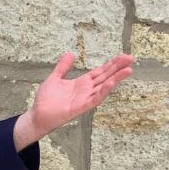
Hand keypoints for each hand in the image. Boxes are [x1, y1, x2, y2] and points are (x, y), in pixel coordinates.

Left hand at [15, 51, 133, 147]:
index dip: (111, 64)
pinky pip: (94, 99)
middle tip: (130, 58)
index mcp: (82, 83)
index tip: (122, 56)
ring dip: (116, 79)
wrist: (38, 115)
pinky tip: (111, 83)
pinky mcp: (81, 107)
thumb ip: (63, 67)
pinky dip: (103, 91)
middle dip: (118, 68)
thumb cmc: (46, 100)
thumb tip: (70, 53)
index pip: (100, 71)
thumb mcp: (55, 78)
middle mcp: (86, 91)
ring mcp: (85, 99)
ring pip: (104, 87)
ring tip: (128, 69)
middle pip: (105, 77)